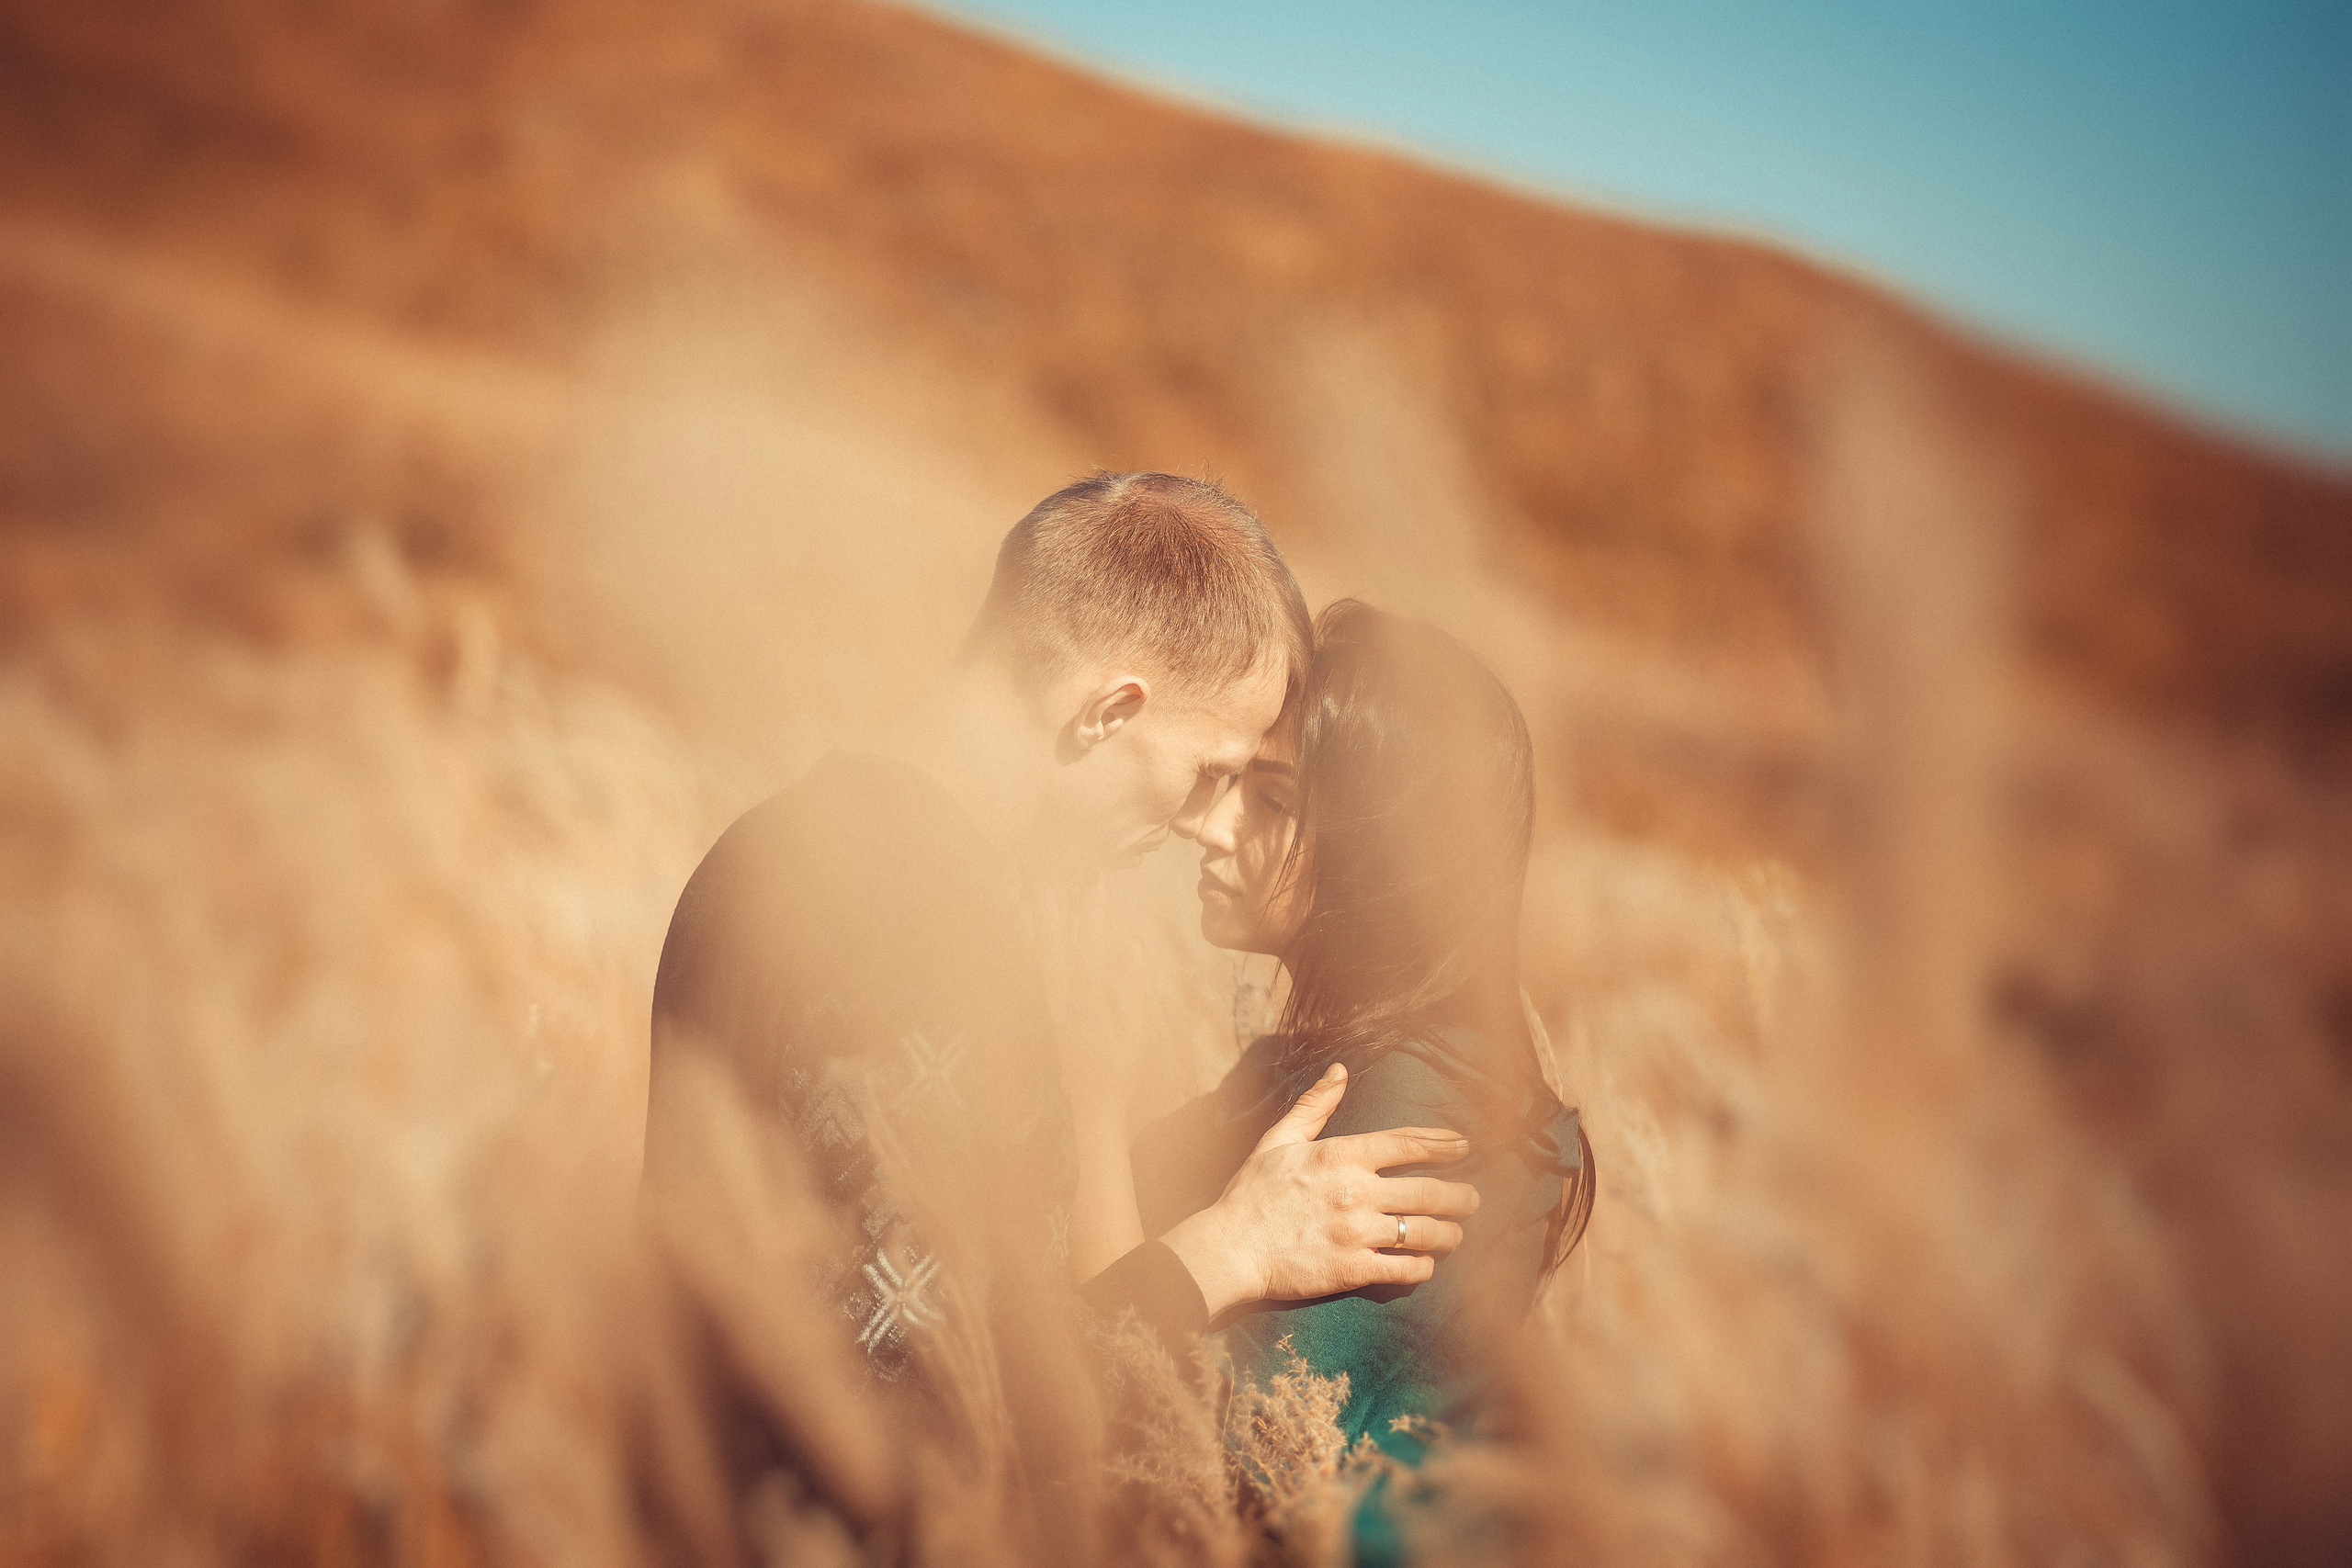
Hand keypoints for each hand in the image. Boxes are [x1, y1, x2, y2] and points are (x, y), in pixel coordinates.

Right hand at [1160, 1062, 1479, 1316]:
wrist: (1229, 1248)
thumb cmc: (1252, 1192)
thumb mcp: (1279, 1139)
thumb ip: (1315, 1104)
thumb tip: (1340, 1069)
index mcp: (1341, 1156)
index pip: (1407, 1144)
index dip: (1442, 1144)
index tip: (1464, 1146)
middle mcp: (1356, 1193)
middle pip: (1429, 1192)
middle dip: (1460, 1196)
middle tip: (1472, 1199)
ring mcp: (1356, 1234)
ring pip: (1424, 1233)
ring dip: (1449, 1233)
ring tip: (1455, 1233)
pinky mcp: (1352, 1271)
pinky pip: (1404, 1270)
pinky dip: (1422, 1268)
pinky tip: (1425, 1264)